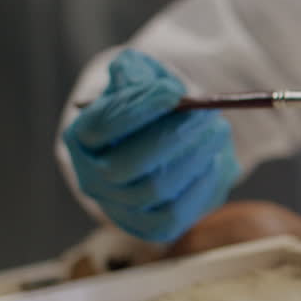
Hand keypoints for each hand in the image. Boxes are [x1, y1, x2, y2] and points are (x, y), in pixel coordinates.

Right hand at [63, 49, 238, 241]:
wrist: (165, 143)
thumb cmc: (150, 107)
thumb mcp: (139, 79)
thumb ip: (137, 73)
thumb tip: (150, 81)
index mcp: (82, 138)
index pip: (102, 126)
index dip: (138, 108)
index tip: (174, 91)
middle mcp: (93, 177)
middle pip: (127, 165)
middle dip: (174, 137)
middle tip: (208, 114)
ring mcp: (120, 206)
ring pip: (156, 189)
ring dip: (195, 158)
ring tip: (218, 131)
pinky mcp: (149, 227)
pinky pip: (175, 215)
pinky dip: (201, 187)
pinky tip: (215, 162)